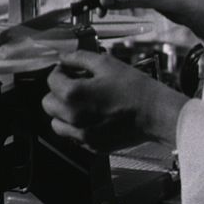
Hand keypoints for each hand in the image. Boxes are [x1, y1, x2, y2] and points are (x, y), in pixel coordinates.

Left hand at [42, 50, 185, 151]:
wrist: (155, 114)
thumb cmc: (134, 88)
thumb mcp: (106, 63)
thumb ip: (79, 58)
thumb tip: (64, 57)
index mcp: (73, 94)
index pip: (51, 80)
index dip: (60, 71)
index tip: (69, 69)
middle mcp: (73, 117)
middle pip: (48, 104)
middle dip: (57, 92)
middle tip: (74, 85)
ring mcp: (82, 134)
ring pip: (56, 123)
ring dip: (63, 112)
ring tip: (80, 103)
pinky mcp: (92, 146)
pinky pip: (73, 136)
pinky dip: (76, 127)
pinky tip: (92, 116)